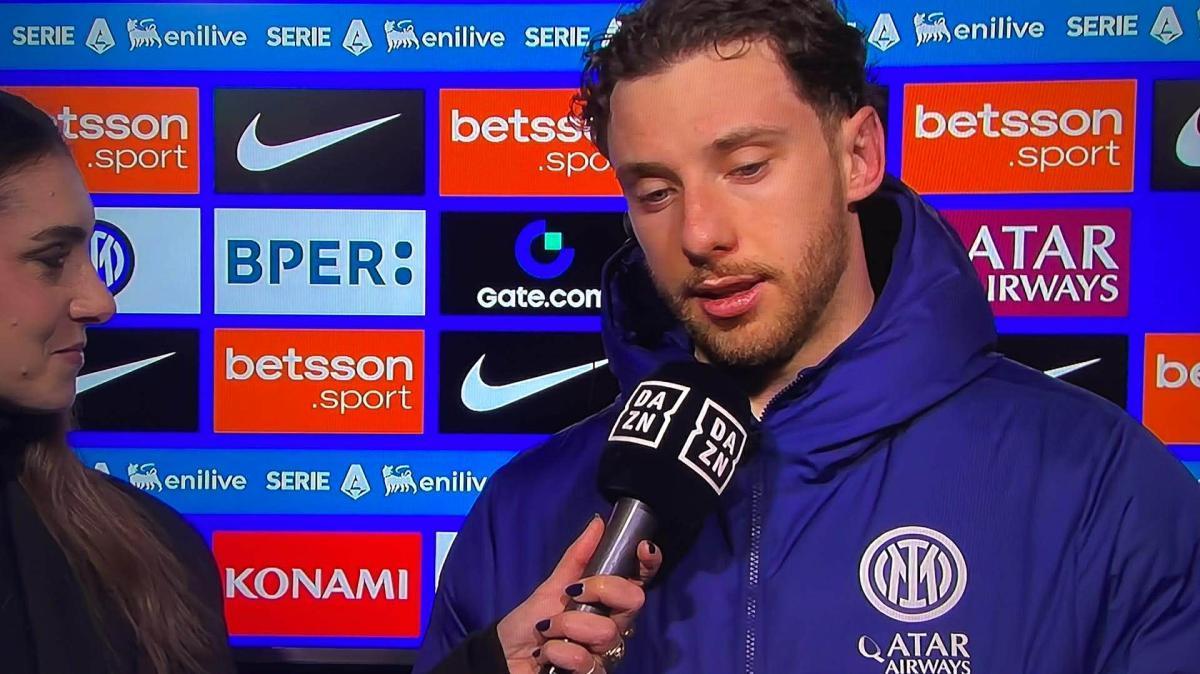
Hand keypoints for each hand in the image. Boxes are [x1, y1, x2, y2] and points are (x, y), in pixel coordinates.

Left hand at [497, 515, 662, 673]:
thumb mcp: (552, 586)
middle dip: (600, 590)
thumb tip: (598, 522)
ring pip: (607, 632)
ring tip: (548, 632)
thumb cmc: (530, 623)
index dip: (648, 564)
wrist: (506, 657)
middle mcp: (614, 627)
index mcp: (607, 602)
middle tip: (572, 594)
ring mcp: (606, 654)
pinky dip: (558, 653)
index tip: (643, 547)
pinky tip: (547, 656)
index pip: (639, 581)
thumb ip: (577, 557)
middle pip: (634, 601)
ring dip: (567, 627)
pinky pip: (586, 661)